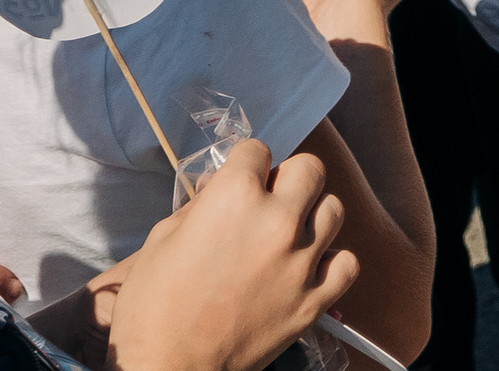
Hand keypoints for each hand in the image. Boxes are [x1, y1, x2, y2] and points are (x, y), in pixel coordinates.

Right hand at [106, 141, 356, 370]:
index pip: (257, 150)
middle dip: (289, 178)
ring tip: (289, 235)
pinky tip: (310, 267)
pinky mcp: (316, 298)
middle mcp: (277, 220)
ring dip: (312, 216)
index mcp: (234, 198)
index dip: (245, 163)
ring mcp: (302, 260)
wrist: (167, 370)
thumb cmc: (152, 309)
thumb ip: (198, 206)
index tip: (240, 176)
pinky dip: (331, 261)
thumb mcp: (161, 241)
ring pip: (333, 211)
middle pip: (310, 169)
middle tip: (271, 199)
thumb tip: (217, 187)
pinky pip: (346, 262)